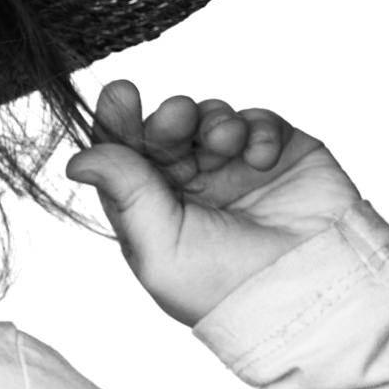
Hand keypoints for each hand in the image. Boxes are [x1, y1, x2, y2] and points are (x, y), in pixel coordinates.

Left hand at [63, 80, 363, 326]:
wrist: (311, 294)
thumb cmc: (226, 287)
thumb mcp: (160, 248)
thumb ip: (124, 194)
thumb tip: (76, 160)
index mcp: (153, 208)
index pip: (125, 156)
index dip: (118, 121)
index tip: (121, 94)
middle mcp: (191, 186)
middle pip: (165, 130)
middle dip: (167, 117)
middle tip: (176, 119)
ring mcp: (235, 169)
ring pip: (209, 117)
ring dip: (212, 121)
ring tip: (225, 144)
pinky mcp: (281, 156)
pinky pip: (258, 120)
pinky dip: (257, 128)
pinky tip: (259, 157)